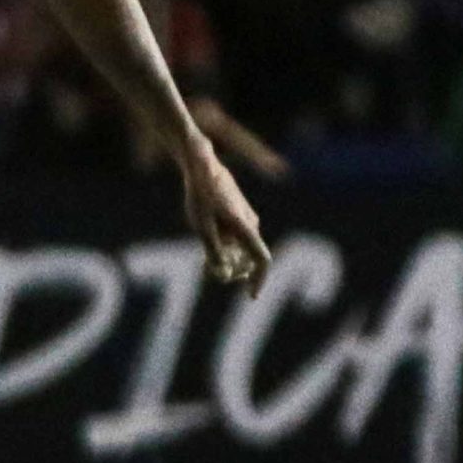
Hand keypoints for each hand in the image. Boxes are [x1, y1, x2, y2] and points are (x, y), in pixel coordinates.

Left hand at [179, 137, 271, 295]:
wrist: (202, 166)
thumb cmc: (200, 194)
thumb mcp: (202, 226)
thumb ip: (213, 251)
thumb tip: (223, 275)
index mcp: (245, 226)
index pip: (262, 259)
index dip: (259, 279)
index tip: (251, 296)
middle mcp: (251, 224)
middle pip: (250, 258)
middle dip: (234, 271)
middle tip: (209, 272)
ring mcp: (247, 219)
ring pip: (243, 249)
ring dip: (228, 261)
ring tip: (205, 264)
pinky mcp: (239, 215)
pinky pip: (239, 240)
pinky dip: (226, 250)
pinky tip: (208, 253)